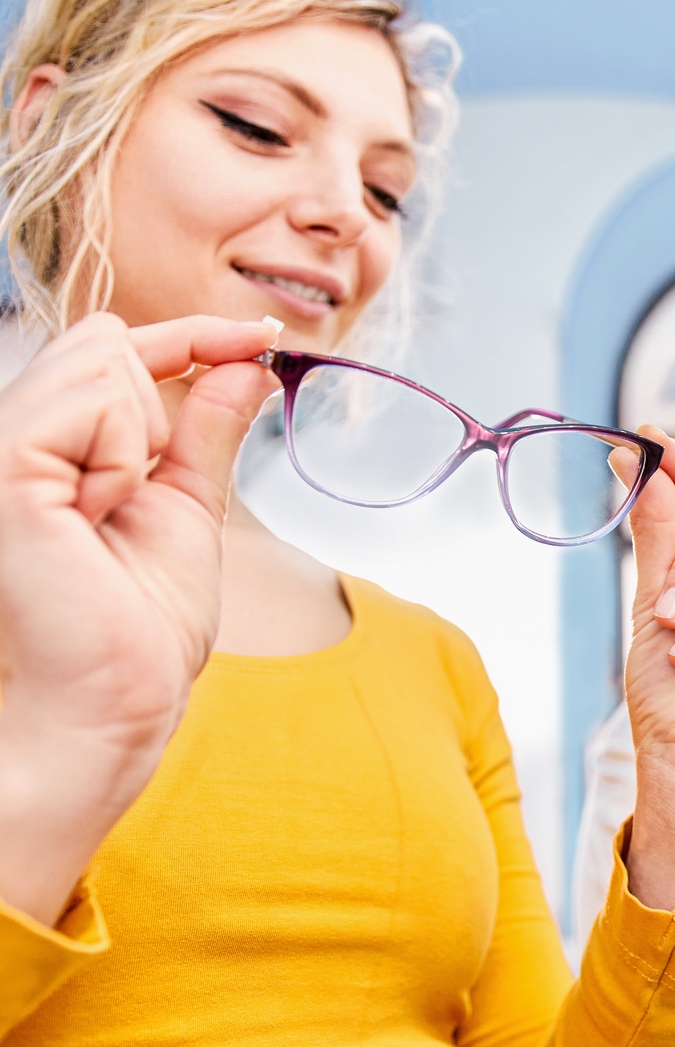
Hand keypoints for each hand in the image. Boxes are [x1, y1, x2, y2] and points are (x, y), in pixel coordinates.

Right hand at [0, 312, 280, 923]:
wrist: (119, 703)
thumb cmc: (141, 627)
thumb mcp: (190, 504)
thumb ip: (207, 428)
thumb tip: (246, 362)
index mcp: (50, 445)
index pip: (113, 347)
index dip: (196, 333)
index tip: (265, 339)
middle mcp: (13, 437)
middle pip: (106, 339)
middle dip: (161, 400)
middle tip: (143, 492)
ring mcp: (0, 448)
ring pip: (102, 358)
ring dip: (144, 435)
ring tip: (114, 510)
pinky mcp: (3, 468)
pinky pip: (92, 400)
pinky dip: (126, 455)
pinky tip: (100, 513)